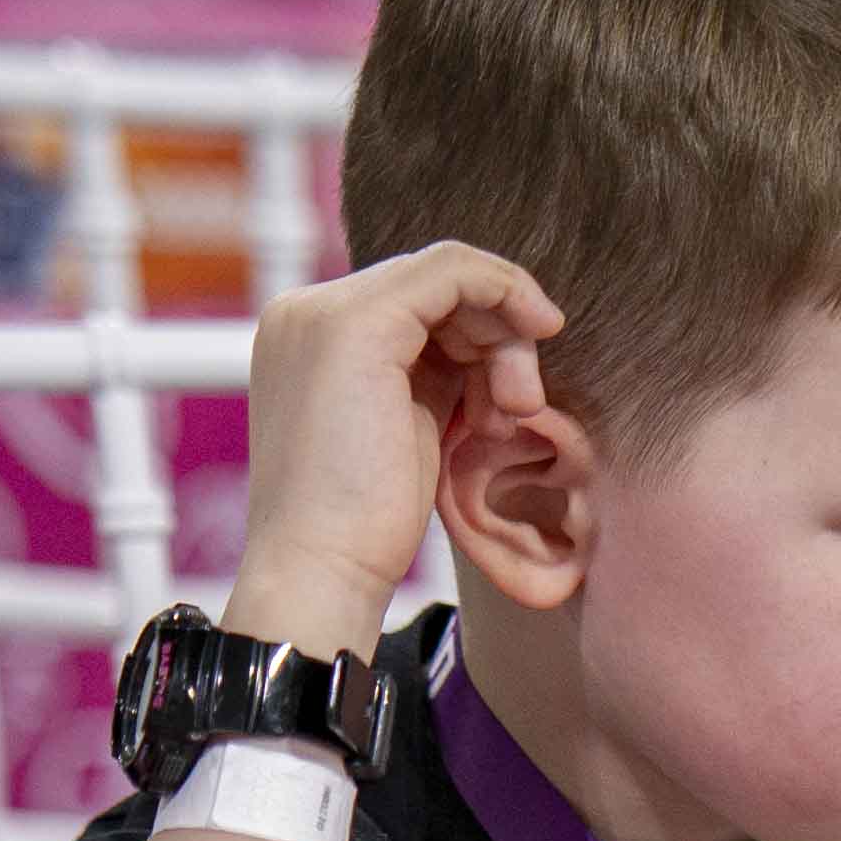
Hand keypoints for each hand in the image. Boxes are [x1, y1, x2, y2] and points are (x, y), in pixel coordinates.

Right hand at [229, 242, 558, 648]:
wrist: (323, 568)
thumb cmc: (368, 520)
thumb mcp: (408, 423)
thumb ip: (431, 371)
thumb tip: (493, 339)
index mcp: (309, 336)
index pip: (415, 300)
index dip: (482, 332)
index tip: (519, 393)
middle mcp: (305, 313)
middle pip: (436, 285)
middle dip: (498, 337)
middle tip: (521, 407)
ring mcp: (324, 313)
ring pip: (451, 277)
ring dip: (506, 337)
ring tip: (514, 411)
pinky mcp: (356, 325)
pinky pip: (454, 272)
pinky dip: (506, 297)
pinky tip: (535, 339)